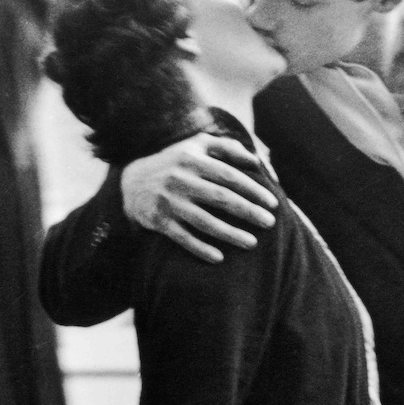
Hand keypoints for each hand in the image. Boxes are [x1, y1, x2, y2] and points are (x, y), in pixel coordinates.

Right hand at [121, 134, 276, 262]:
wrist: (130, 182)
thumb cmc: (174, 162)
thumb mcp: (196, 146)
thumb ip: (227, 148)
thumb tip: (256, 160)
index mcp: (192, 159)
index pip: (229, 176)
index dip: (253, 190)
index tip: (272, 203)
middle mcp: (180, 179)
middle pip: (220, 198)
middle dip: (248, 212)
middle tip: (270, 223)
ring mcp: (169, 201)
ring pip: (204, 221)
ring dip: (230, 234)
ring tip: (252, 243)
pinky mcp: (158, 221)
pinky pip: (182, 237)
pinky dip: (200, 248)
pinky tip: (219, 258)